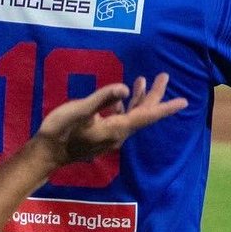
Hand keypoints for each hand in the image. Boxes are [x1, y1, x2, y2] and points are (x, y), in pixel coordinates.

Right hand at [35, 74, 187, 167]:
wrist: (46, 155)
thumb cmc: (60, 132)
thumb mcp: (80, 111)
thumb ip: (102, 98)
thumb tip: (125, 88)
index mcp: (118, 128)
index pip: (147, 116)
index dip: (166, 107)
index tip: (184, 101)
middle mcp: (119, 133)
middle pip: (144, 113)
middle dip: (154, 94)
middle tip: (164, 76)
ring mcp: (111, 135)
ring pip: (133, 115)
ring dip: (139, 97)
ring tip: (143, 80)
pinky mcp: (102, 135)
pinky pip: (121, 118)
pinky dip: (125, 105)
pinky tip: (121, 96)